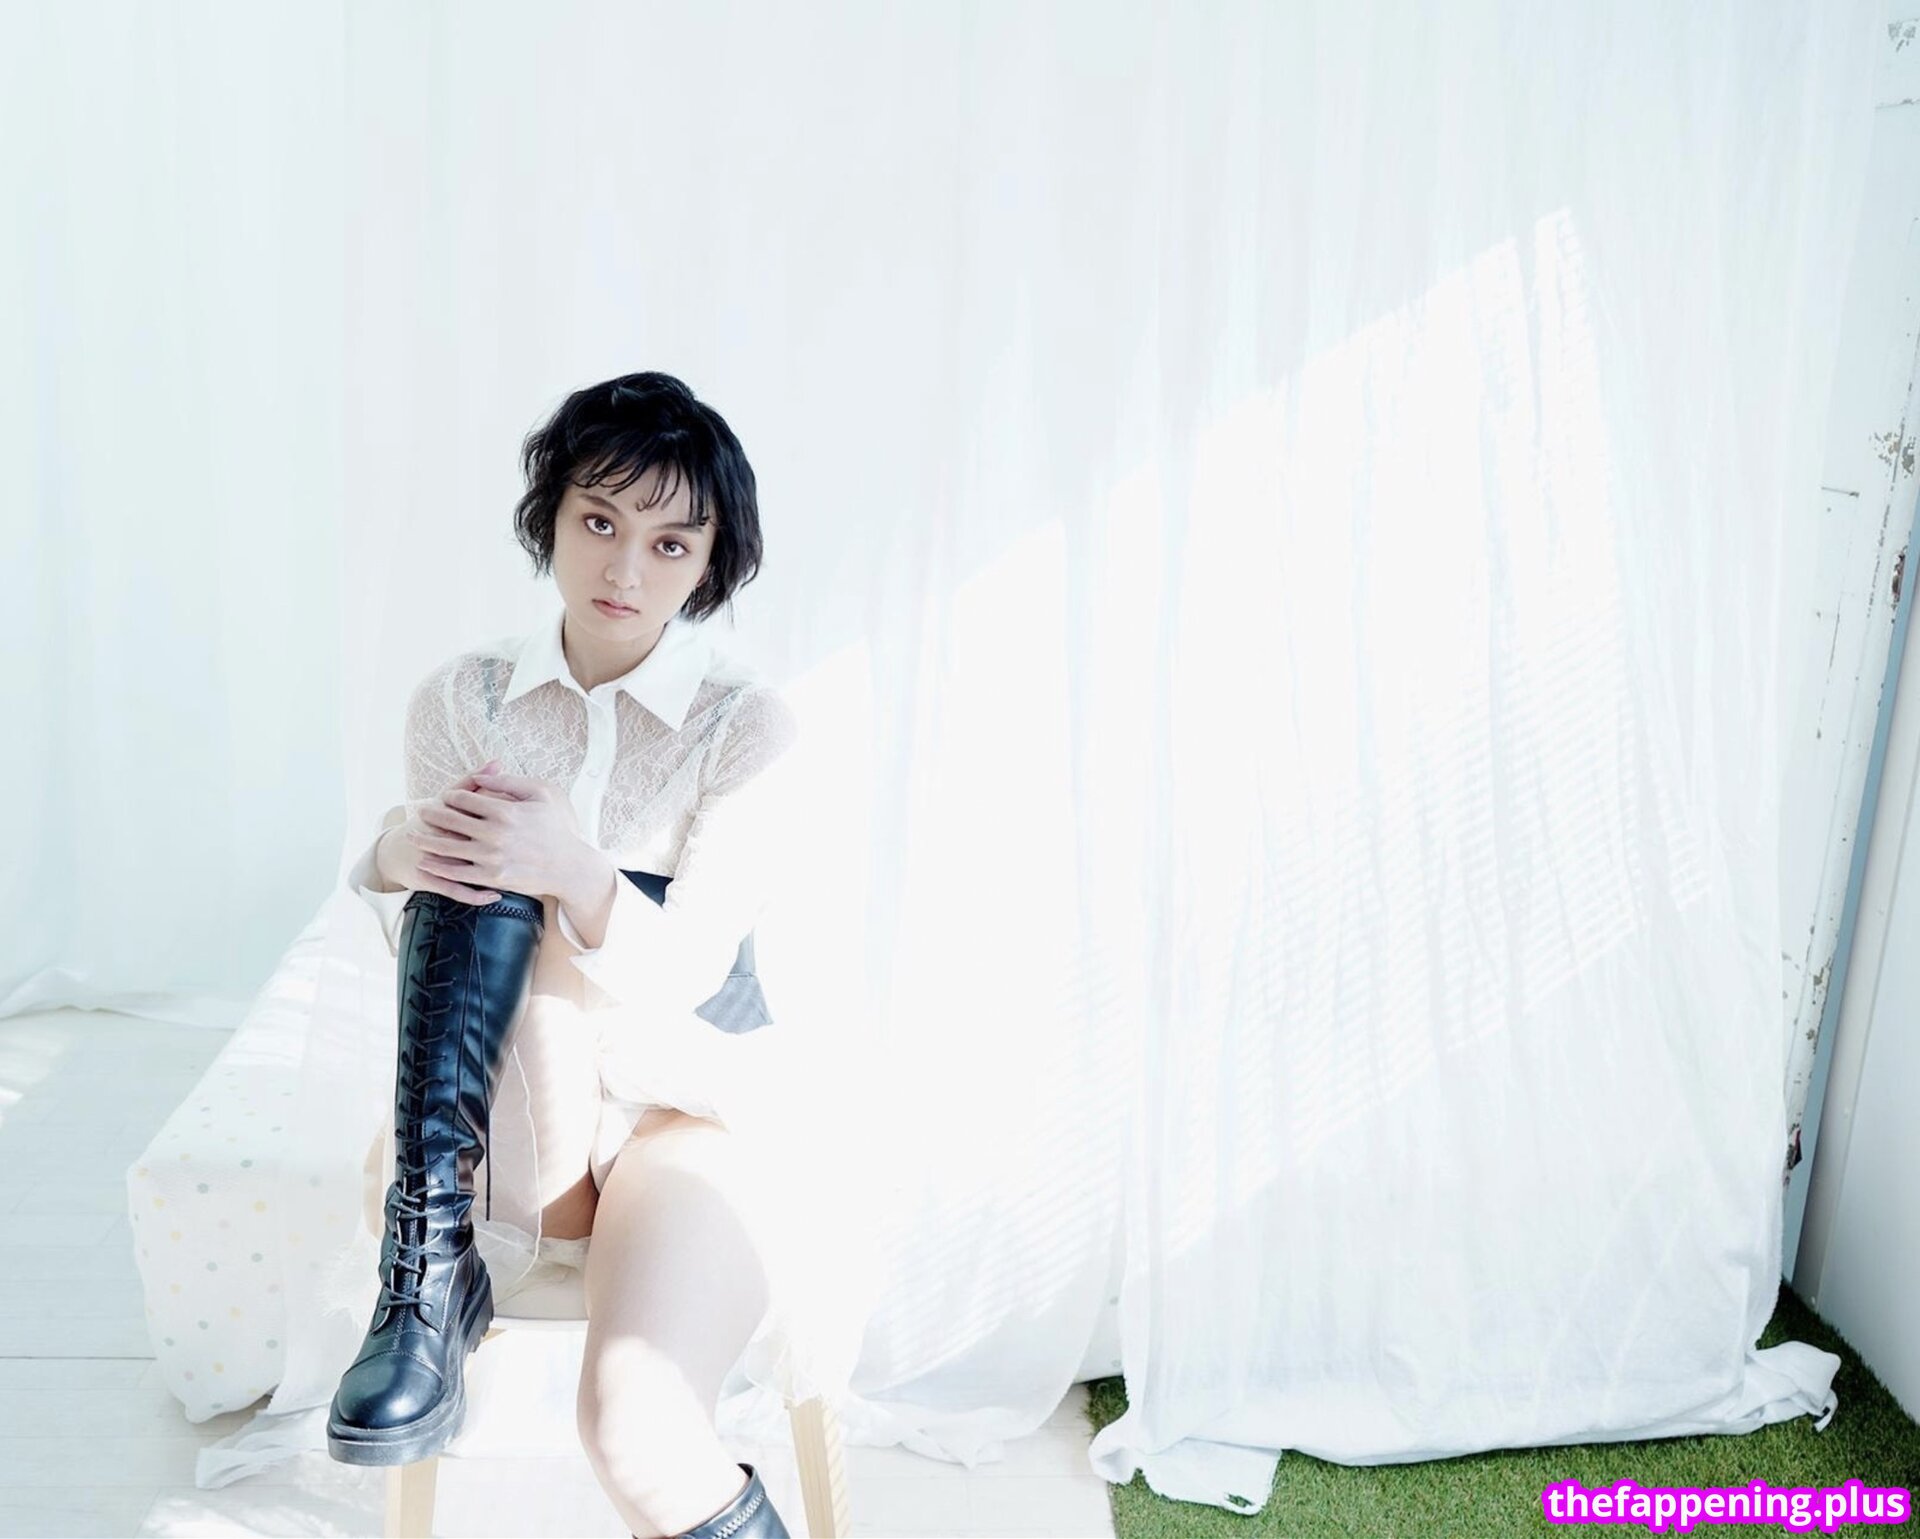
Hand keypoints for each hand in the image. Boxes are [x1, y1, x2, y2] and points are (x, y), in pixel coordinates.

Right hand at [375, 760, 513, 903]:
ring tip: (515, 877)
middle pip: (473, 842)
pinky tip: (495, 894)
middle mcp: (438, 837)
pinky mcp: (429, 880)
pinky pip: (457, 890)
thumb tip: (497, 761)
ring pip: (464, 870)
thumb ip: (473, 781)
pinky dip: (476, 894)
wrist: (400, 850)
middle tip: (524, 854)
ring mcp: (433, 860)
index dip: (503, 818)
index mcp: (446, 813)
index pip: (478, 813)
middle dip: (501, 849)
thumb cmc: (432, 819)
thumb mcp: (450, 798)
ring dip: (489, 875)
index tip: (525, 823)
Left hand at [406, 766, 592, 903]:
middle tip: (420, 812)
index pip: (465, 799)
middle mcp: (494, 833)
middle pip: (451, 820)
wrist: (568, 866)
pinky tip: (426, 861)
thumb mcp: (540, 794)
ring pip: (448, 847)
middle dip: (432, 814)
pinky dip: (438, 867)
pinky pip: (457, 873)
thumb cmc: (556, 828)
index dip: (450, 796)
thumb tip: (483, 775)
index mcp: (504, 811)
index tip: (444, 796)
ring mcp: (491, 857)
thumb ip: (509, 782)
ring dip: (426, 841)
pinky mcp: (491, 877)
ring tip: (413, 836)